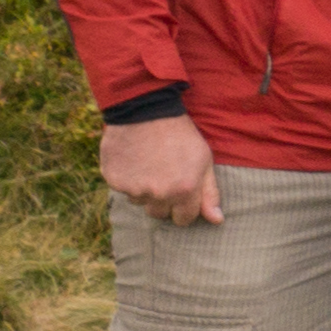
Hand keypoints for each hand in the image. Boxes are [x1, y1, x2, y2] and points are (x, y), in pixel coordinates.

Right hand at [100, 111, 222, 225]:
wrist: (145, 110)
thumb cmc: (180, 134)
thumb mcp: (204, 160)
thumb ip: (209, 193)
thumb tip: (216, 221)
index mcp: (184, 191)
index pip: (184, 220)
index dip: (184, 207)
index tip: (181, 191)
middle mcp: (159, 194)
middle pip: (159, 214)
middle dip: (163, 200)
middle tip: (163, 175)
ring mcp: (134, 189)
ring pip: (139, 201)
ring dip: (143, 189)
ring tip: (148, 164)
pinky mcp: (114, 181)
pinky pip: (122, 189)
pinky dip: (127, 179)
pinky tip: (133, 159)